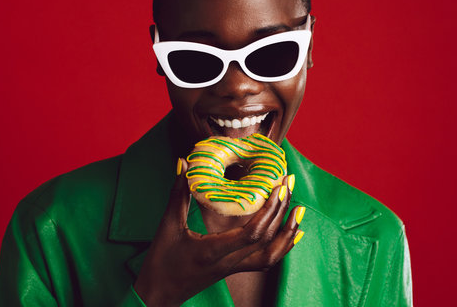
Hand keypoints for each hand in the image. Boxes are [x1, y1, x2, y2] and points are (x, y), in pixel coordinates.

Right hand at [133, 159, 303, 306]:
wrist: (158, 296)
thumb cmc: (160, 262)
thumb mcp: (167, 226)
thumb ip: (178, 194)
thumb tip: (183, 163)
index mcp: (213, 251)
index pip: (251, 233)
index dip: (269, 210)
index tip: (277, 187)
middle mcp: (229, 263)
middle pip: (266, 239)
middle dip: (282, 210)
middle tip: (289, 183)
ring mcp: (234, 269)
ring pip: (271, 256)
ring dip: (287, 232)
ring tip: (298, 209)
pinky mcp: (234, 270)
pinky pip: (265, 261)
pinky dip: (281, 246)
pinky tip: (292, 234)